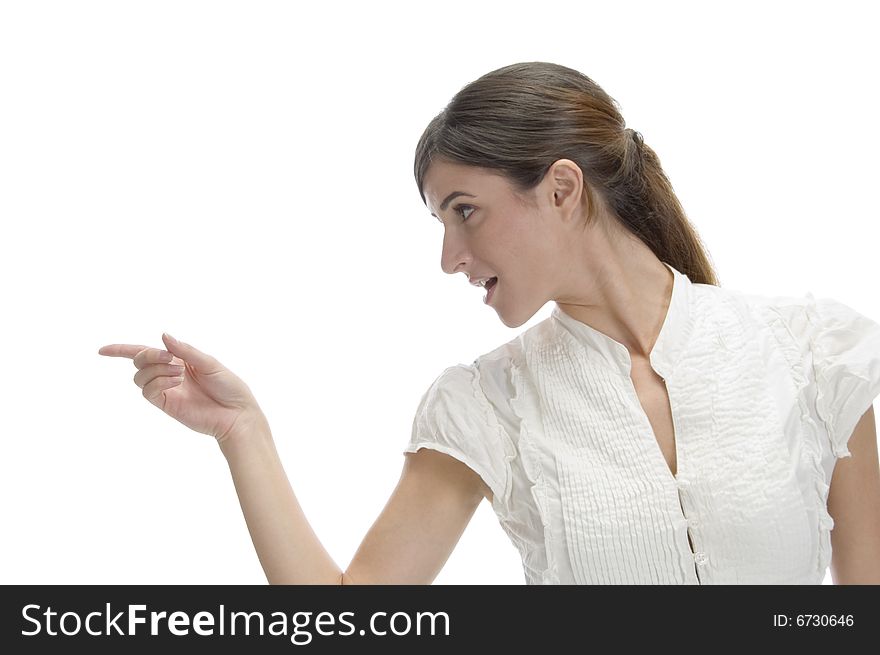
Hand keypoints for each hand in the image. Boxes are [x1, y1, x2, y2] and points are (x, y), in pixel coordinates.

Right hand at [98, 333, 266, 443]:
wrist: (236, 413)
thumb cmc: (228, 386)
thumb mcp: (209, 362)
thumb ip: (185, 350)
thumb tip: (162, 335)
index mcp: (179, 360)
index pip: (144, 353)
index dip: (121, 350)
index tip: (101, 351)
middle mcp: (169, 373)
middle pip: (139, 360)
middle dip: (149, 355)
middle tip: (171, 359)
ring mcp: (166, 390)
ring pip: (140, 376)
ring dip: (156, 369)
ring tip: (179, 373)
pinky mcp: (166, 404)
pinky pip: (148, 391)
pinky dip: (157, 381)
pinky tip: (175, 381)